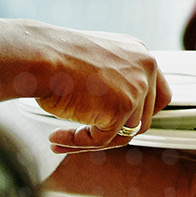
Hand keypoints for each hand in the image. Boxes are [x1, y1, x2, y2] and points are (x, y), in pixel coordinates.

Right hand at [37, 25, 169, 150]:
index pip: (158, 95)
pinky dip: (78, 143)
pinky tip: (55, 138)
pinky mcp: (121, 108)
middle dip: (114, 134)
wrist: (37, 55)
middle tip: (83, 138)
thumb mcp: (94, 65)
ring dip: (91, 141)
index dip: (140, 115)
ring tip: (59, 139)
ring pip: (123, 134)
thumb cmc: (53, 59)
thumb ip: (113, 85)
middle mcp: (146, 67)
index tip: (117, 127)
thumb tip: (119, 120)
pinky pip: (102, 140)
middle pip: (143, 119)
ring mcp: (137, 87)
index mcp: (140, 53)